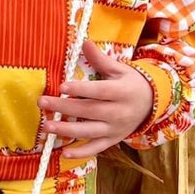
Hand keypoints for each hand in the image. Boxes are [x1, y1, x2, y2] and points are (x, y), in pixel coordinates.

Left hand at [38, 40, 154, 158]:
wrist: (151, 104)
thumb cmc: (131, 83)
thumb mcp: (119, 69)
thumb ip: (100, 59)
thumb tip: (84, 41)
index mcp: (121, 92)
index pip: (99, 91)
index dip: (81, 89)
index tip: (62, 86)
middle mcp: (119, 112)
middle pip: (88, 111)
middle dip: (64, 107)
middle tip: (42, 102)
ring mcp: (115, 129)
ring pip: (89, 131)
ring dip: (66, 130)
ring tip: (47, 126)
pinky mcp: (112, 140)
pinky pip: (95, 148)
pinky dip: (81, 153)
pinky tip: (64, 153)